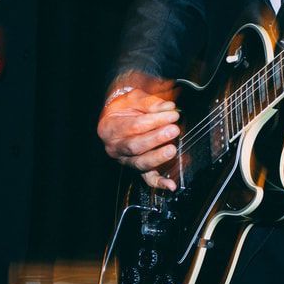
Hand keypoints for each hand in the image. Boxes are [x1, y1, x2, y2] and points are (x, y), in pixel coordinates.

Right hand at [97, 72, 181, 190]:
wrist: (117, 117)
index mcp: (110, 128)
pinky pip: (147, 178)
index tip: (172, 113)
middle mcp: (115, 147)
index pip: (134, 126)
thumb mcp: (134, 98)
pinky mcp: (138, 169)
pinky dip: (159, 183)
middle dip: (156, 138)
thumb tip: (168, 107)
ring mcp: (126, 160)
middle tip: (173, 129)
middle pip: (135, 146)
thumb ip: (151, 103)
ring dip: (158, 157)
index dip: (155, 120)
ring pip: (140, 163)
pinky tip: (170, 185)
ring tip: (172, 149)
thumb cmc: (125, 108)